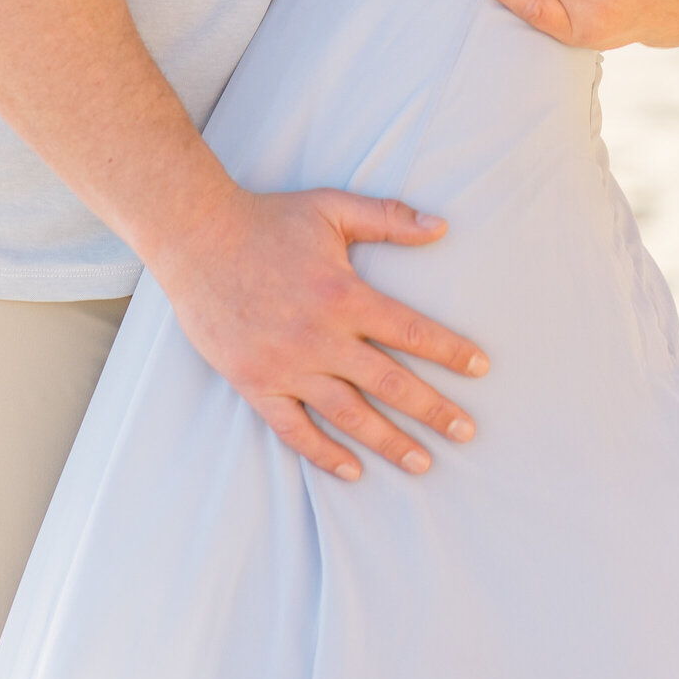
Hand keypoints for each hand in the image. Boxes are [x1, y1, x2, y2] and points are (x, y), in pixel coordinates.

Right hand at [161, 183, 487, 480]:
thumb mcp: (333, 208)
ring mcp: (286, 366)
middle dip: (433, 410)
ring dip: (389, 442)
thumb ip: (389, 218)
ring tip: (422, 462)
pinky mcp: (255, 383)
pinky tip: (352, 469)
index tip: (481, 368)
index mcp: (344, 295)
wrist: (197, 238)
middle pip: (389, 384)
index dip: (450, 351)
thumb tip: (442, 227)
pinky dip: (323, 453)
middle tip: (467, 432)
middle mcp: (319, 337)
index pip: (411, 331)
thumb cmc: (269, 220)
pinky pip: (294, 429)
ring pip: (349, 415)